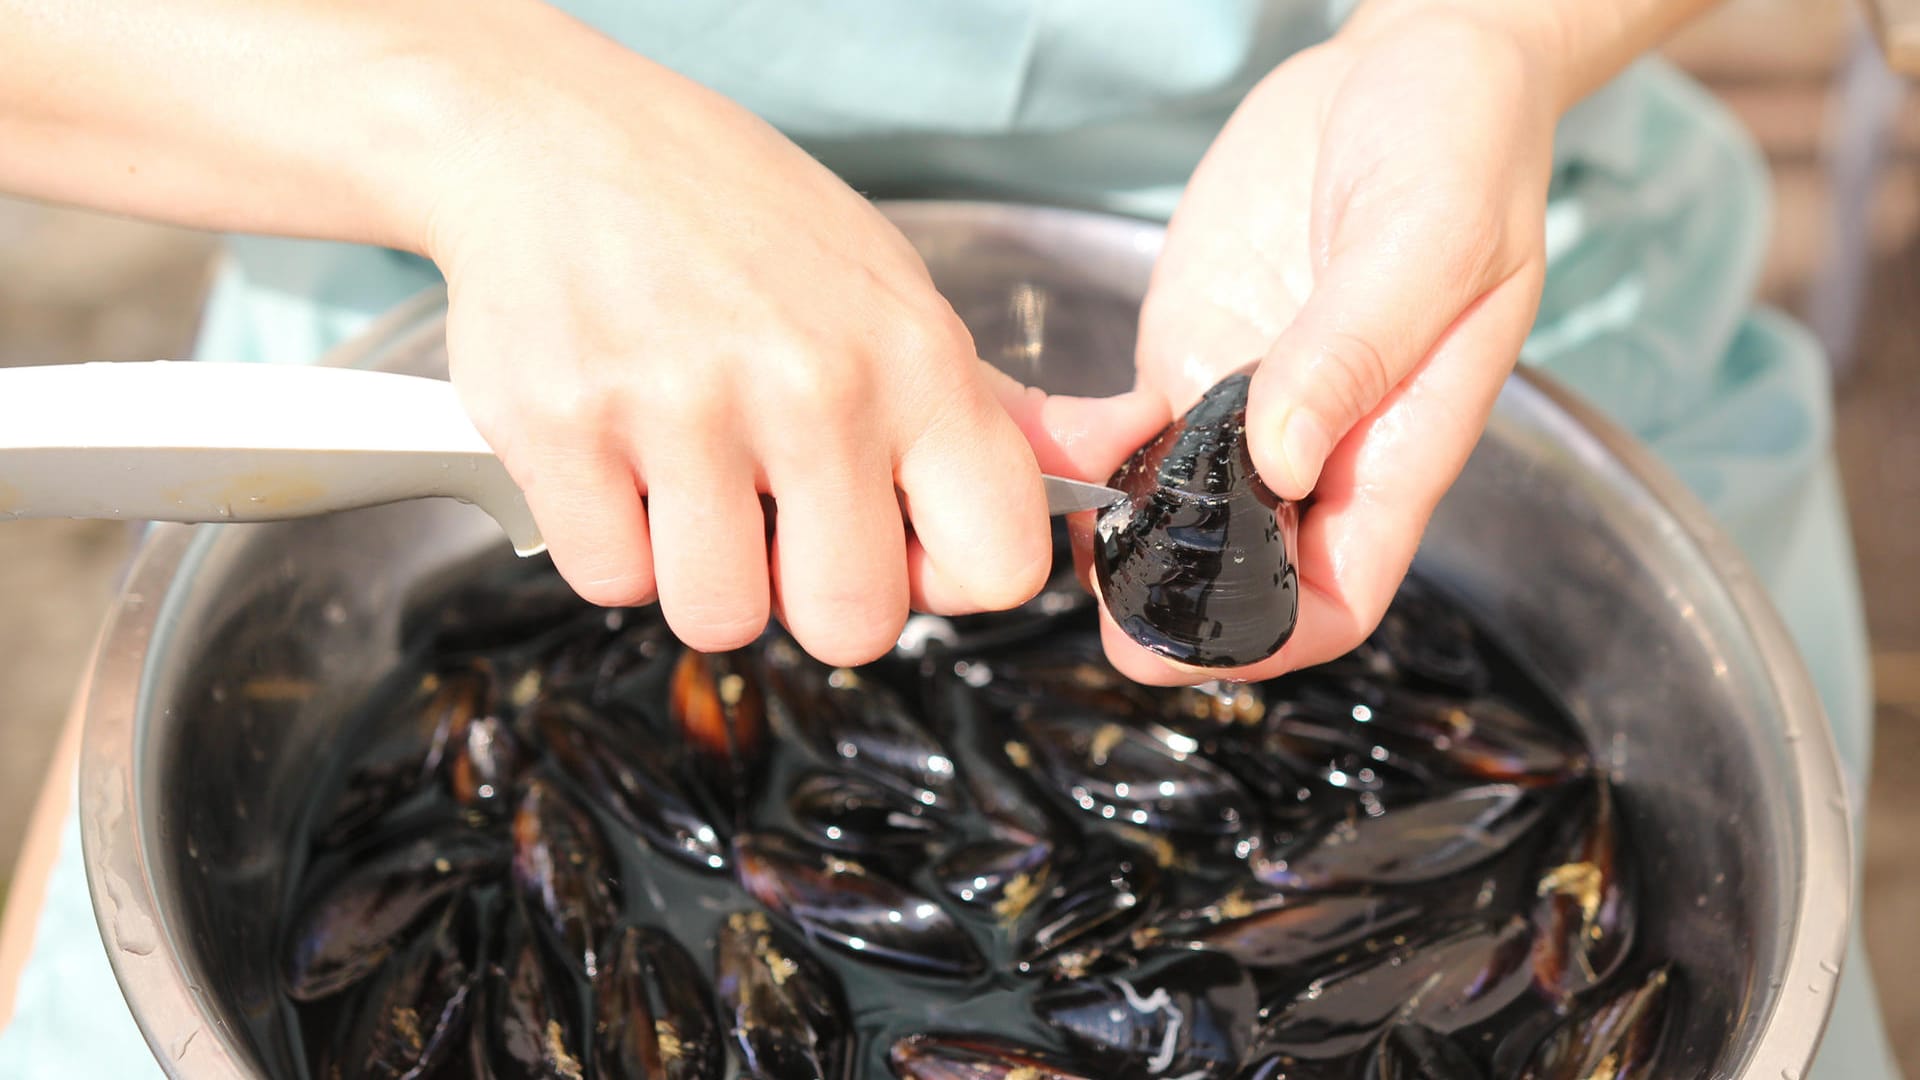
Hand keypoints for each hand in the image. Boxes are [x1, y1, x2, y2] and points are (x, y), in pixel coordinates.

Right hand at [425, 29, 1164, 665]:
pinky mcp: (562, 430)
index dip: (946, 577)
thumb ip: (990, 407)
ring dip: (701, 569)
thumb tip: (1112, 451)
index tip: (901, 539)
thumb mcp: (889, 289)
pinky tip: (621, 454)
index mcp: (914, 357)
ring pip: (719, 619)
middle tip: (776, 513)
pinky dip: (611, 539)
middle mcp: (812, 388)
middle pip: (853, 626)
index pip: (999, 564)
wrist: (554, 137)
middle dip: (811, 593)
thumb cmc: (731, 218)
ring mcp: (683, 411)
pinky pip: (609, 581)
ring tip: (689, 471)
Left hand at [1089, 10, 1561, 683]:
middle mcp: (1319, 442)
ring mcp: (1249, 400)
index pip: (1342, 591)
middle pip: (1246, 571)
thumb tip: (1282, 459)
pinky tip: (1060, 448)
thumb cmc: (1459, 144)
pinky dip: (1096, 456)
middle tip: (1102, 613)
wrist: (1408, 60)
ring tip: (1066, 536)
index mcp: (1398, 443)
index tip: (1196, 642)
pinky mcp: (1194, 351)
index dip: (1274, 638)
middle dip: (1176, 608)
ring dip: (1125, 544)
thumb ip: (1355, 349)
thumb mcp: (1429, 237)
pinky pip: (1137, 435)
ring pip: (1180, 516)